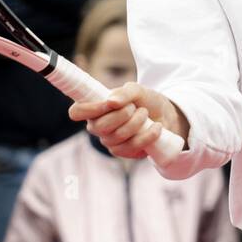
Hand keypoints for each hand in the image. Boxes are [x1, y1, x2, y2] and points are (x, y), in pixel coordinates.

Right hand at [68, 82, 188, 158]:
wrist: (165, 114)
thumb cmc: (145, 100)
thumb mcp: (137, 90)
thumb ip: (124, 92)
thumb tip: (112, 101)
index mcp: (95, 109)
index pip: (76, 112)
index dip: (88, 109)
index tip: (108, 103)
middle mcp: (98, 127)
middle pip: (99, 127)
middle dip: (121, 115)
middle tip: (134, 107)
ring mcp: (110, 141)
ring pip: (117, 137)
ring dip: (136, 122)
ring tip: (145, 113)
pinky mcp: (125, 152)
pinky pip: (132, 147)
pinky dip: (147, 135)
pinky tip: (156, 127)